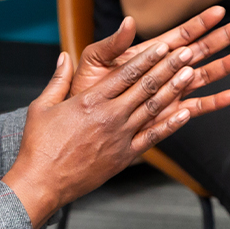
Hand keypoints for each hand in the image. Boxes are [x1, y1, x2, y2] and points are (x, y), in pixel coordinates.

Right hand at [4, 33, 229, 228]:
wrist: (42, 183)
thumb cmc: (39, 146)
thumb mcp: (42, 107)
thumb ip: (58, 79)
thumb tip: (63, 56)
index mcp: (89, 100)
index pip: (125, 73)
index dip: (148, 58)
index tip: (164, 45)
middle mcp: (109, 116)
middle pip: (145, 87)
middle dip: (168, 68)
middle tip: (187, 53)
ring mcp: (119, 137)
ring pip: (153, 108)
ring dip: (174, 90)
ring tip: (191, 74)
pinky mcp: (124, 156)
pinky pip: (152, 137)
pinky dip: (170, 124)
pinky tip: (185, 112)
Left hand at [70, 6, 229, 98]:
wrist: (81, 122)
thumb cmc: (85, 88)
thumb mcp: (95, 60)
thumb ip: (113, 43)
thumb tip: (128, 21)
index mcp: (149, 53)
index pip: (180, 33)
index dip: (201, 22)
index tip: (220, 10)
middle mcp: (164, 70)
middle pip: (200, 50)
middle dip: (223, 38)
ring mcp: (169, 91)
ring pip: (203, 76)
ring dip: (224, 67)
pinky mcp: (168, 113)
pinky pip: (195, 107)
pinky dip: (214, 103)